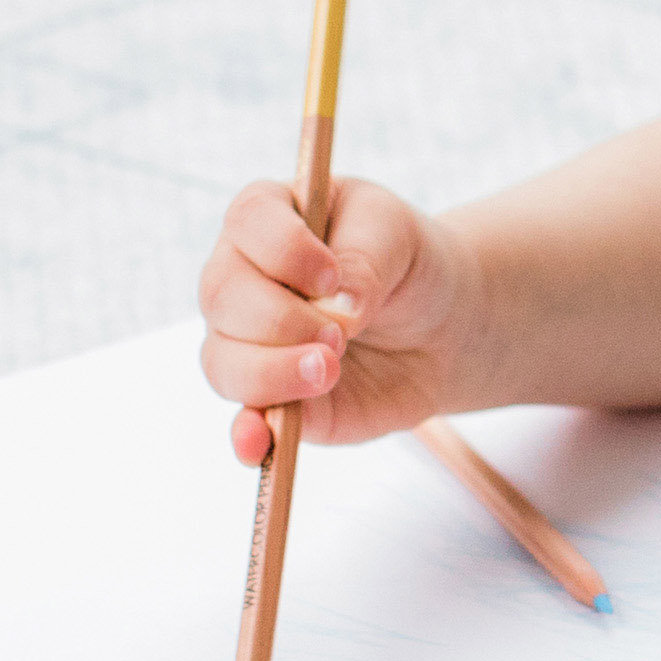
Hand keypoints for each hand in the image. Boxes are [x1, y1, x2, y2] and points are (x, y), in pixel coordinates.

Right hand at [199, 175, 477, 467]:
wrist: (437, 323)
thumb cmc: (404, 261)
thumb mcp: (396, 235)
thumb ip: (365, 259)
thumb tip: (337, 308)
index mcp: (267, 218)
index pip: (248, 220)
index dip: (284, 250)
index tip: (332, 275)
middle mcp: (240, 278)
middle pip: (223, 296)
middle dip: (282, 319)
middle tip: (341, 332)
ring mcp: (247, 342)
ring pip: (224, 362)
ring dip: (273, 372)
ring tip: (329, 370)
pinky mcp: (271, 398)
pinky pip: (243, 422)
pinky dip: (247, 436)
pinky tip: (260, 442)